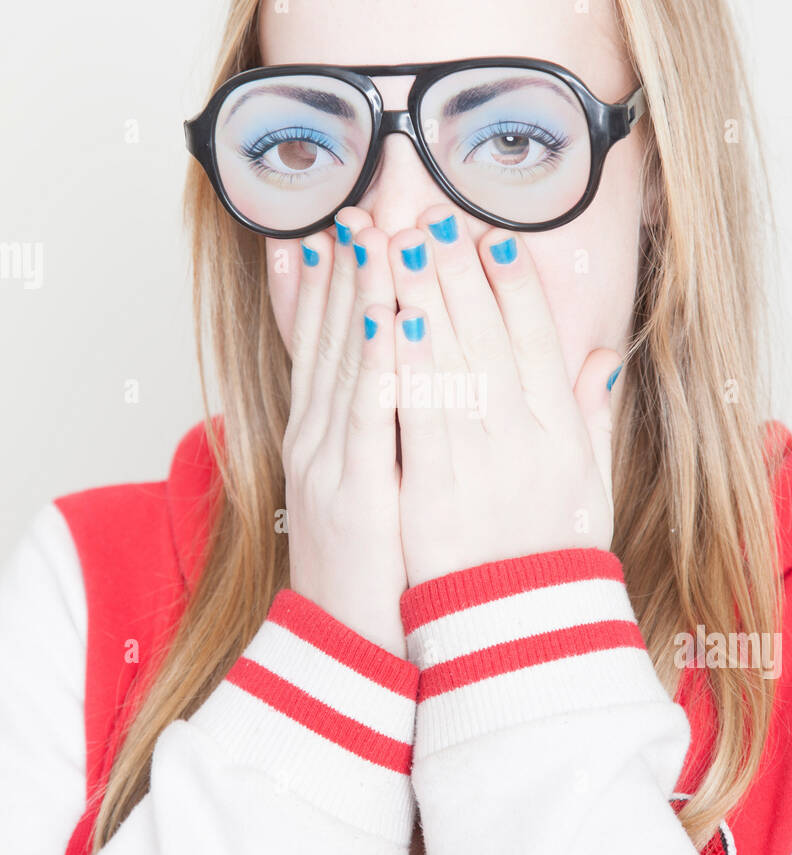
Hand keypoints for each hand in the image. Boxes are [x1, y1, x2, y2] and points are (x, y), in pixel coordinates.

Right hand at [280, 207, 407, 657]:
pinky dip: (380, 363)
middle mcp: (319, 438)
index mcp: (328, 434)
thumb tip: (409, 376)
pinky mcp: (352, 494)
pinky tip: (395, 317)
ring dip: (363, 294)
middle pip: (336, 337)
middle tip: (364, 202)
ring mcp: (329, 463)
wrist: (344, 653)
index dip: (344, 278)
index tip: (358, 222)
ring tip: (376, 234)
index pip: (333, 341)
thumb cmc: (375, 569)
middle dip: (352, 266)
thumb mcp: (375, 487)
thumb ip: (391, 427)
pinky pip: (369, 417)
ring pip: (349, 363)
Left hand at [374, 210, 620, 588]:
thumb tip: (605, 359)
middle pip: (485, 338)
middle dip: (456, 271)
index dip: (514, 286)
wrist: (514, 637)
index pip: (535, 342)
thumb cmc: (549, 557)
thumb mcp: (589, 489)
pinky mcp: (428, 494)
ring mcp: (474, 467)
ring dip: (419, 296)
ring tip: (397, 243)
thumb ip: (593, 420)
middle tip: (430, 214)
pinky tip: (384, 317)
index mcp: (560, 436)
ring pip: (445, 363)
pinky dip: (400, 362)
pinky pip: (412, 416)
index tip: (492, 236)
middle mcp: (522, 442)